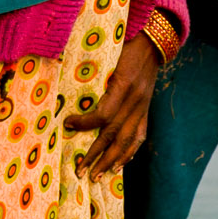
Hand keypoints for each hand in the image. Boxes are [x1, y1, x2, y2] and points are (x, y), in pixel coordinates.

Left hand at [64, 34, 158, 178]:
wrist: (154, 42)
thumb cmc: (126, 44)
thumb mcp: (108, 54)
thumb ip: (91, 70)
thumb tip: (63, 81)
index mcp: (124, 85)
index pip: (104, 114)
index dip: (85, 123)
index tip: (68, 124)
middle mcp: (135, 101)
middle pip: (114, 134)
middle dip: (96, 155)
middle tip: (80, 171)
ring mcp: (143, 108)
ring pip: (127, 141)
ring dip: (112, 161)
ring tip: (97, 176)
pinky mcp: (146, 111)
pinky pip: (139, 137)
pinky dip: (129, 153)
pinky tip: (119, 165)